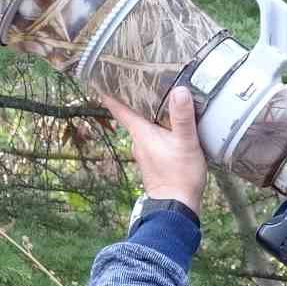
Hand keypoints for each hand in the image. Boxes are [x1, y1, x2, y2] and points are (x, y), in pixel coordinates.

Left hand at [100, 87, 206, 214]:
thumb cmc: (179, 176)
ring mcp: (145, 153)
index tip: (101, 78)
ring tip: (158, 97)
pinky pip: (152, 137)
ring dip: (147, 113)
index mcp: (140, 133)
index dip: (110, 92)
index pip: (120, 108)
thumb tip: (179, 90)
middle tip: (137, 78)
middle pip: (131, 114)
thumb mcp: (185, 143)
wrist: (176, 208)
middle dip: (133, 98)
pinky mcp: (154, 161)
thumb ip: (182, 117)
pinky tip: (169, 126)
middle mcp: (138, 141)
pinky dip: (157, 127)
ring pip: (142, 126)